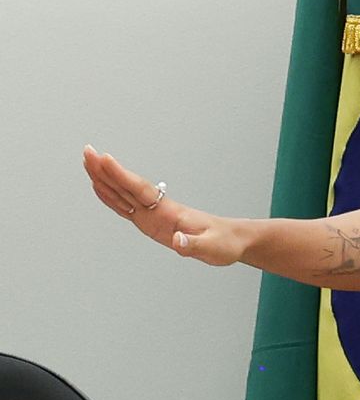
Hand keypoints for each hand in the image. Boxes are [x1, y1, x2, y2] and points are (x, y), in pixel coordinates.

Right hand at [82, 145, 244, 265]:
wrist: (232, 240)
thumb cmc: (224, 243)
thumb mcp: (212, 248)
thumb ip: (193, 245)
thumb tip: (177, 240)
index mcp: (170, 212)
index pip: (142, 190)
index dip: (122, 176)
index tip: (106, 159)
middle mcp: (158, 209)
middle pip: (127, 186)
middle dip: (106, 170)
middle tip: (87, 151)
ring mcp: (153, 214)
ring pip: (123, 193)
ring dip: (104, 179)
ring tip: (87, 164)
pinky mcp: (151, 222)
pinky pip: (127, 208)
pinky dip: (111, 198)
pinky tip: (101, 188)